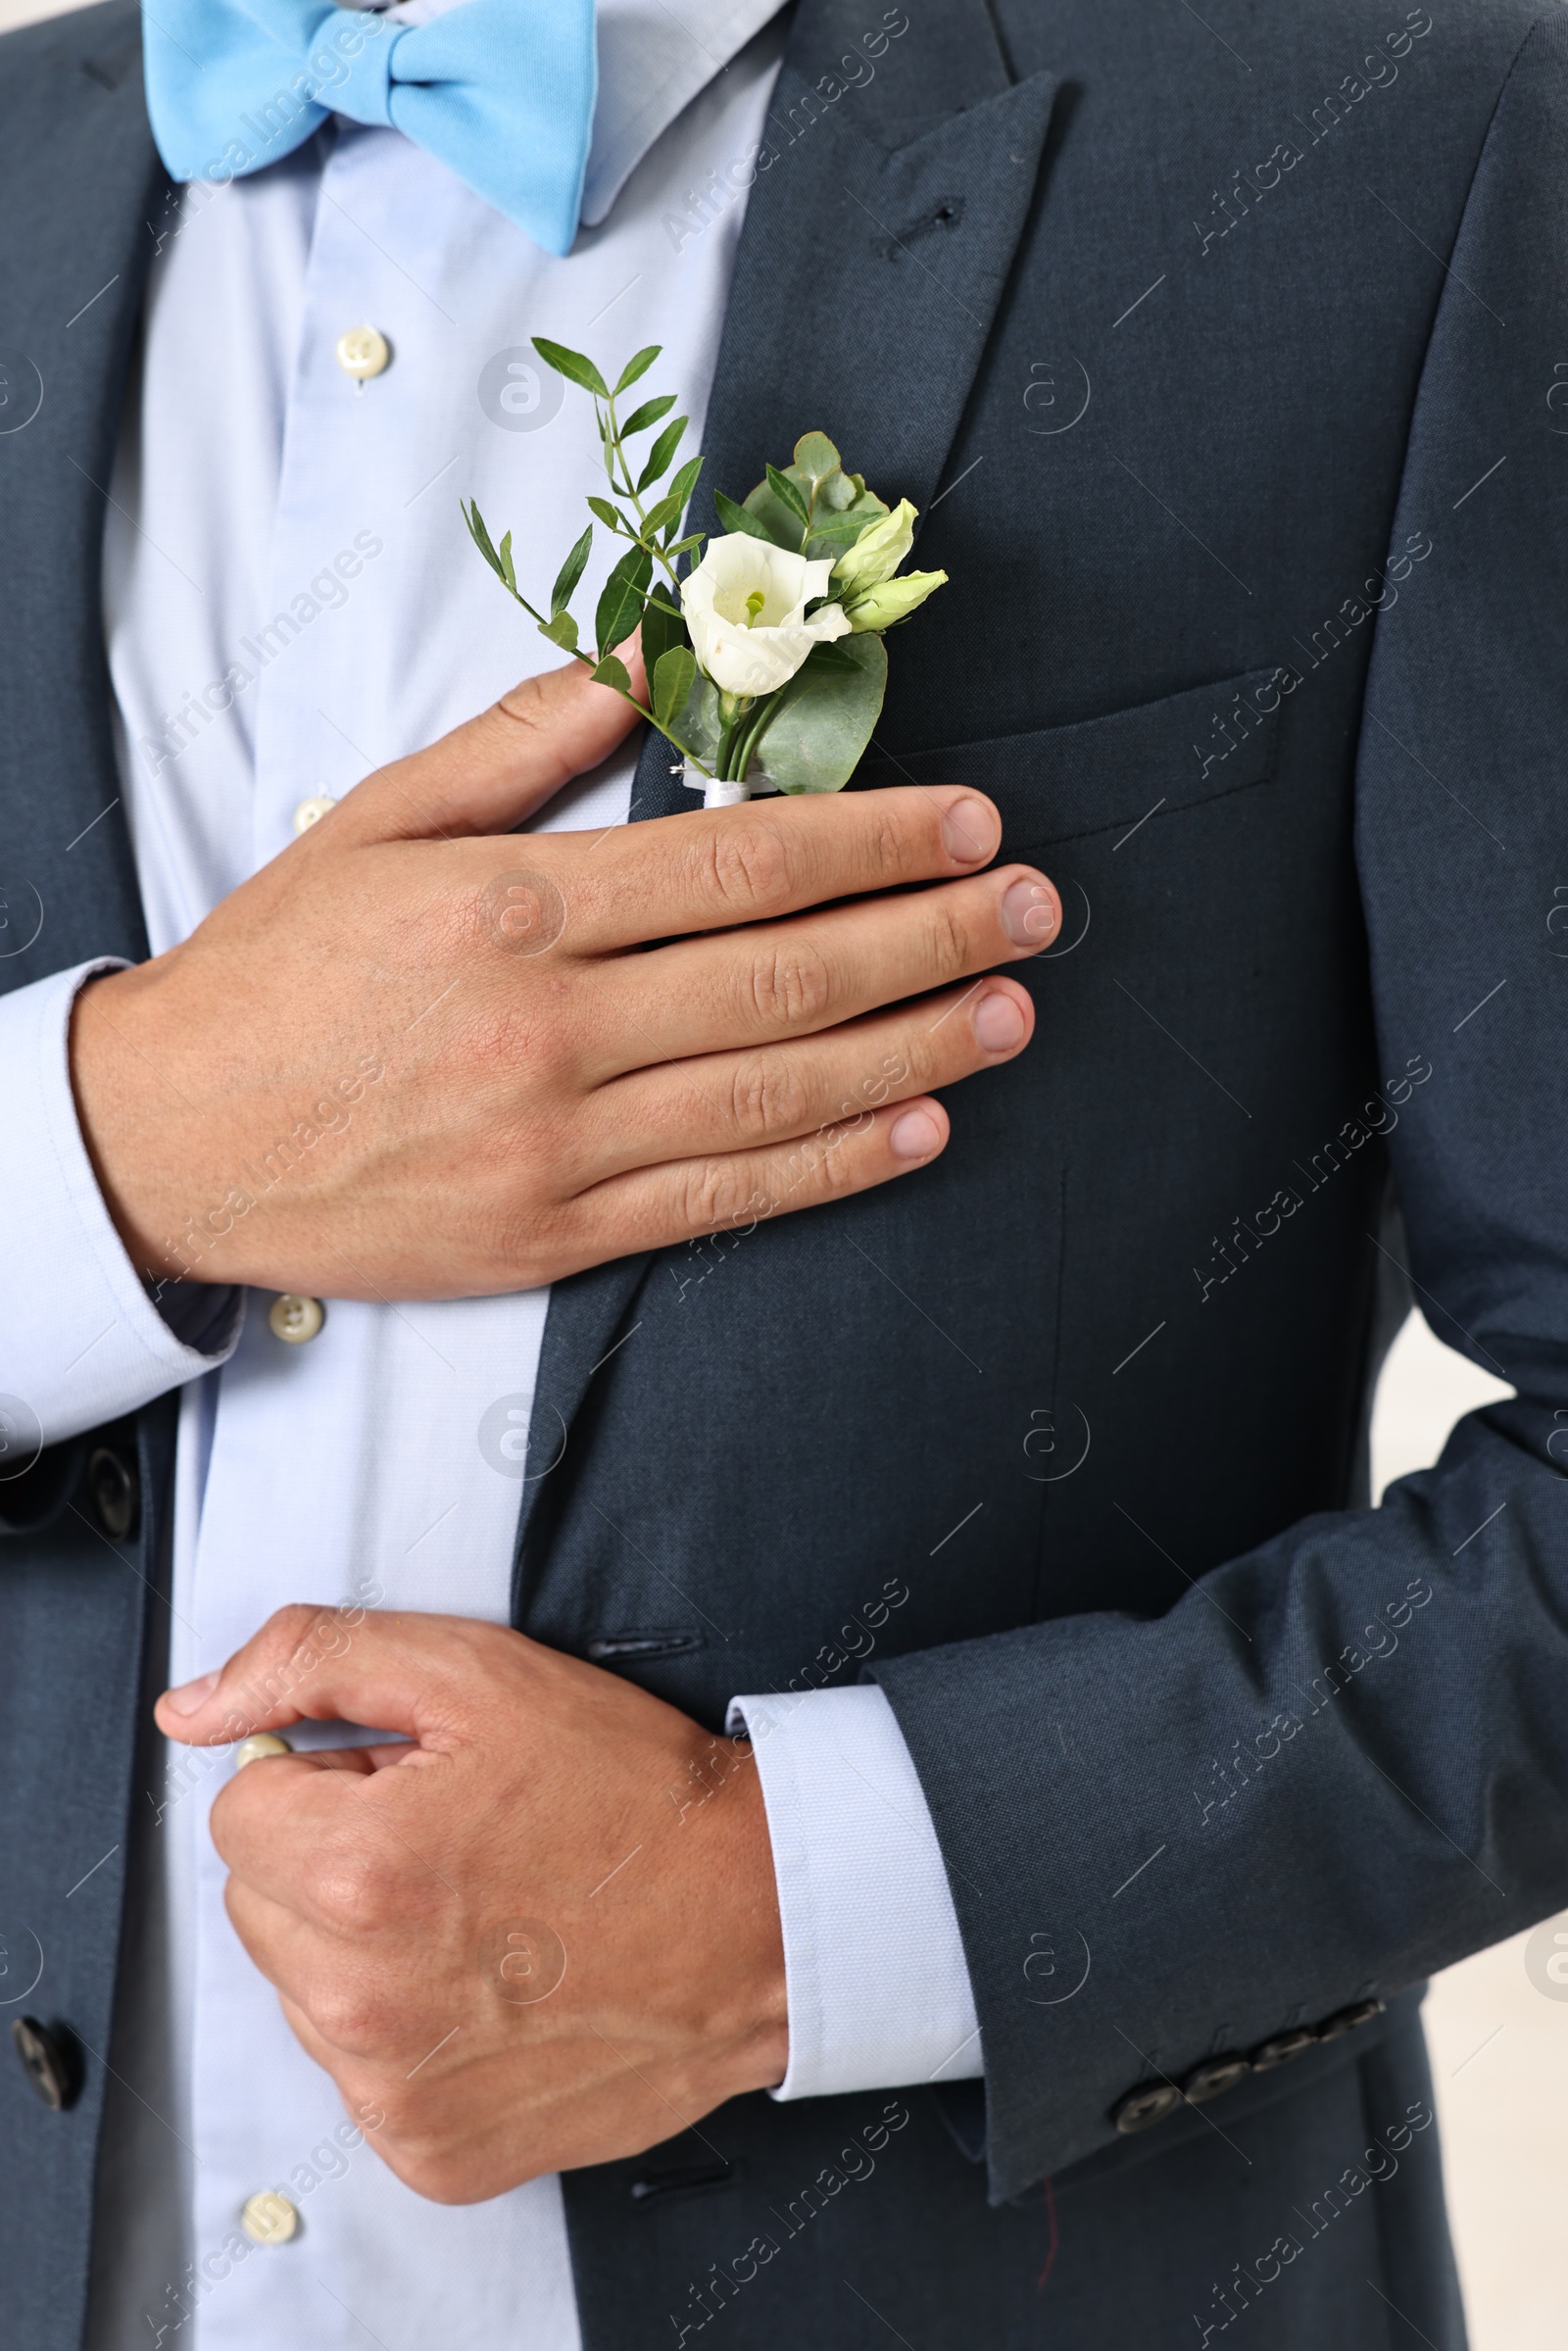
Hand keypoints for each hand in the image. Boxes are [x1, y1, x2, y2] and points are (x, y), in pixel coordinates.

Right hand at [70, 654, 1058, 1299]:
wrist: (169, 1141)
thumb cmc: (277, 971)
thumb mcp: (379, 822)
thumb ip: (523, 742)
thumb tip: (645, 657)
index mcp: (514, 908)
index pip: (740, 864)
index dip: (874, 839)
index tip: (966, 822)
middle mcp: (552, 1029)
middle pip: (789, 975)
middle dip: (933, 935)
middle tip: (1033, 908)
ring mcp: (561, 1144)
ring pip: (780, 1090)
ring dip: (919, 1047)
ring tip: (1012, 1009)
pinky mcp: (557, 1234)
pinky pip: (727, 1198)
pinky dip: (835, 1163)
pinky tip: (920, 1125)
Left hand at [155, 1605, 787, 2202]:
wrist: (759, 1919)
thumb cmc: (635, 1796)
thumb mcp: (478, 1673)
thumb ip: (316, 1660)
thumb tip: (193, 1709)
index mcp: (361, 1869)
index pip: (243, 1807)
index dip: (331, 1777)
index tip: (412, 1782)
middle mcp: (363, 1997)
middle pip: (262, 1901)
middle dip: (335, 1859)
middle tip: (457, 1840)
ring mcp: (396, 2089)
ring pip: (304, 1988)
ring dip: (365, 1947)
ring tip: (486, 1912)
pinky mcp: (432, 2150)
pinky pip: (361, 2073)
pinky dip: (410, 2031)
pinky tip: (496, 1986)